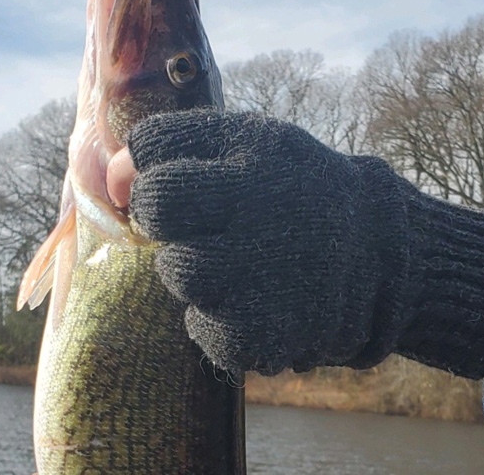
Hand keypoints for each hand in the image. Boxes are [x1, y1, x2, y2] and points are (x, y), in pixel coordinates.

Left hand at [120, 111, 483, 377]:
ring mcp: (263, 281)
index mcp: (256, 157)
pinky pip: (200, 330)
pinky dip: (218, 320)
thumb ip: (178, 146)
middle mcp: (260, 213)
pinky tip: (256, 301)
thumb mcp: (253, 145)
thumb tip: (102, 173)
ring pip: (177, 272)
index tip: (184, 183)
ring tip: (243, 263)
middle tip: (208, 223)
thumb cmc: (298, 192)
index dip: (155, 171)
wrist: (381, 258)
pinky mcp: (263, 338)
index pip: (153, 153)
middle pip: (156, 210)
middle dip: (169, 218)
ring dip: (197, 269)